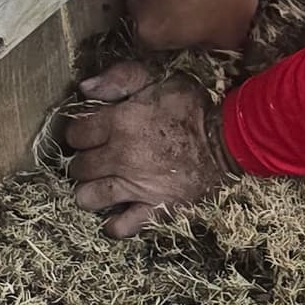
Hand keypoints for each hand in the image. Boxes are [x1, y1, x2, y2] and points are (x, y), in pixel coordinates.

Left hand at [64, 59, 227, 236]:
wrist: (229, 140)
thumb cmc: (192, 108)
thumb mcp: (158, 80)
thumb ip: (120, 78)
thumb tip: (84, 87)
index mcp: (118, 123)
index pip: (76, 134)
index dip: (78, 133)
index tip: (88, 134)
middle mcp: (120, 157)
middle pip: (79, 167)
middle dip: (82, 162)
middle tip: (96, 159)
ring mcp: (135, 187)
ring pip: (89, 197)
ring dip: (89, 192)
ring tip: (101, 186)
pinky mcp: (154, 209)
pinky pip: (121, 226)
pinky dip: (114, 224)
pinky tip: (116, 214)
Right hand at [126, 0, 260, 52]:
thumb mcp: (231, 35)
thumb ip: (214, 49)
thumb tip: (215, 47)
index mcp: (150, 35)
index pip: (164, 50)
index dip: (184, 43)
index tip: (202, 34)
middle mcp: (135, 8)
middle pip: (155, 21)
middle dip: (175, 17)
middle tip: (202, 8)